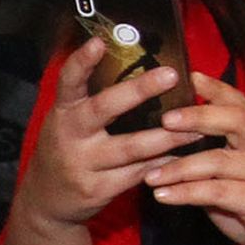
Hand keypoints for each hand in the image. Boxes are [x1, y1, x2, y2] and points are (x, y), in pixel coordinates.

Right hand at [14, 38, 189, 230]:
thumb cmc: (67, 150)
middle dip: (138, 91)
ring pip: (130, 147)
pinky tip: (183, 156)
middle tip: (171, 75)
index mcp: (63, 112)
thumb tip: (136, 65)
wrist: (46, 203)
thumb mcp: (68, 122)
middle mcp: (70, 136)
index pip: (68, 82)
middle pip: (104, 109)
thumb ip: (91, 100)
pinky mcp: (97, 189)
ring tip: (198, 126)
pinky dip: (162, 164)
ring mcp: (83, 164)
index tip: (98, 41)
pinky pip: (137, 174)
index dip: (81, 62)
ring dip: (168, 136)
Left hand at [143, 72, 244, 244]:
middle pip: (235, 120)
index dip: (217, 88)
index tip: (190, 76)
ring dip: (179, 167)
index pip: (241, 104)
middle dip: (198, 116)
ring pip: (219, 160)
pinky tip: (164, 197)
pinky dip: (187, 193)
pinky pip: (218, 192)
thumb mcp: (238, 181)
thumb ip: (213, 165)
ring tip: (150, 174)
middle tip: (164, 120)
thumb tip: (170, 152)